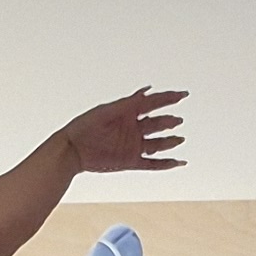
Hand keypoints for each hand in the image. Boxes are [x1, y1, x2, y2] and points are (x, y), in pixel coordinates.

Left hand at [63, 88, 187, 174]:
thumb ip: (128, 103)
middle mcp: (132, 128)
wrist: (71, 150)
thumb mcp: (106, 111)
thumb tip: (147, 91)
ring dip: (169, 141)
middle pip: (157, 123)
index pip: (153, 103)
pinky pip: (152, 164)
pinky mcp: (130, 161)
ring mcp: (132, 145)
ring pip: (157, 144)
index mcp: (127, 112)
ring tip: (180, 139)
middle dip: (168, 121)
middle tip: (177, 120)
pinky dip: (165, 164)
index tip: (183, 94)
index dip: (169, 98)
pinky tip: (178, 163)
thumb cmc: (85, 126)